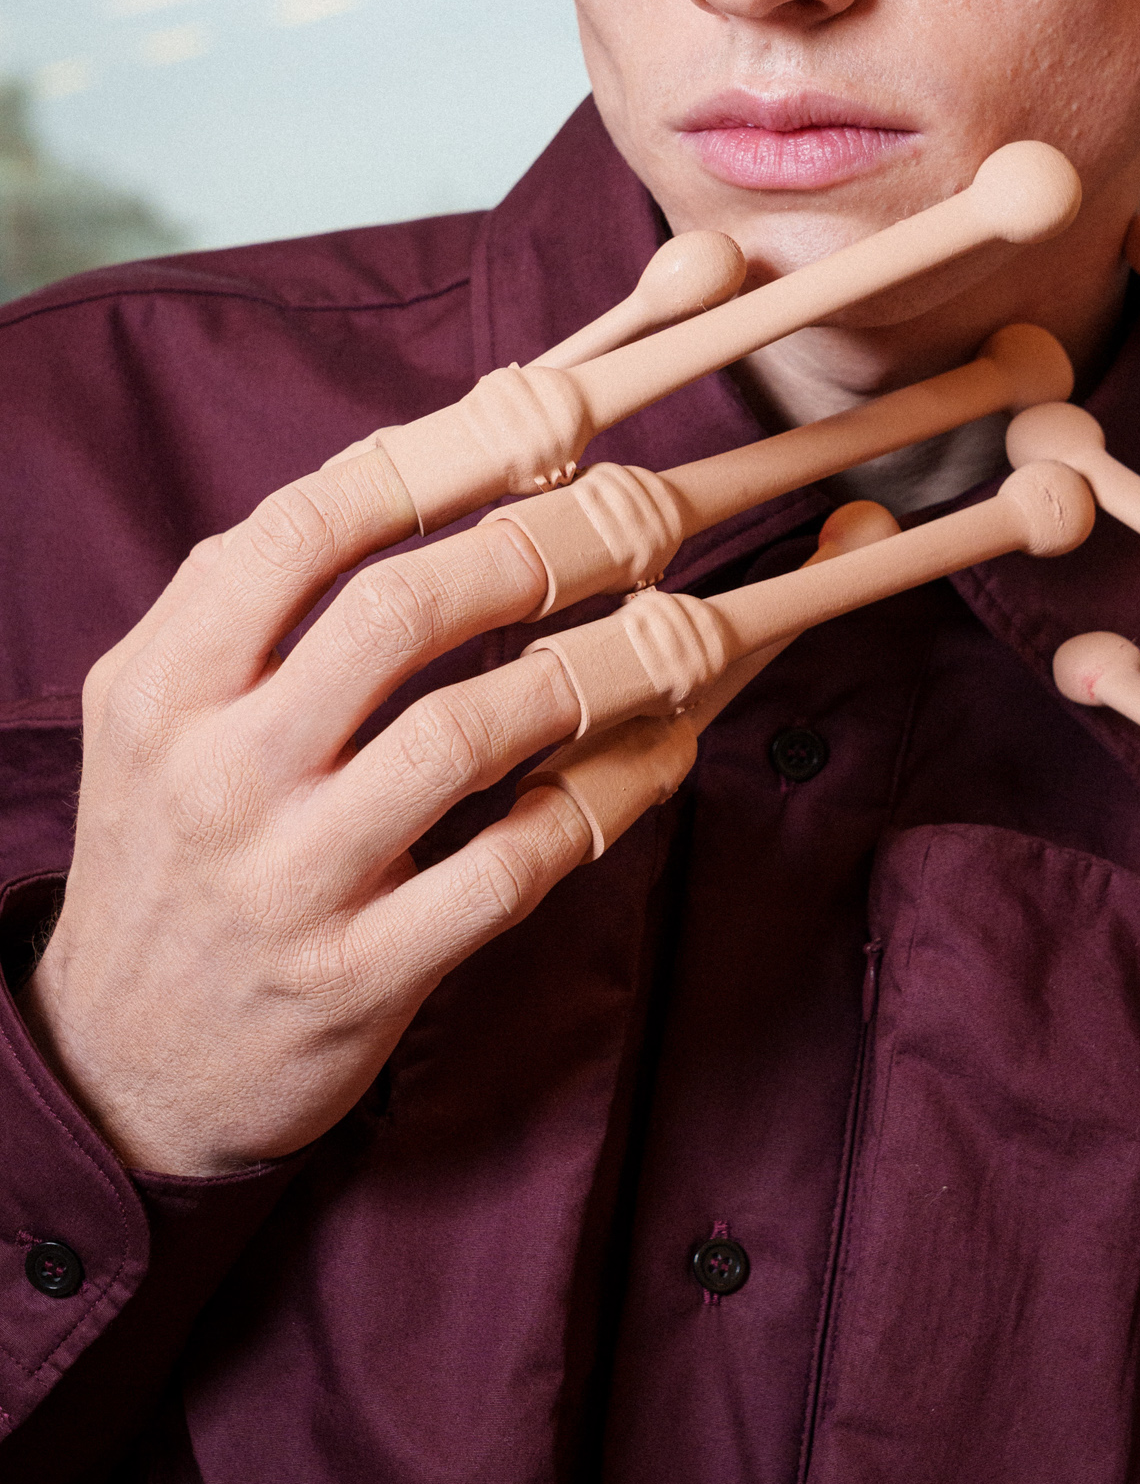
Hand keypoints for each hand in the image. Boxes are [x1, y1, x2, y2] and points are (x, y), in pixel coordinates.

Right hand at [21, 451, 595, 1175]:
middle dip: (541, 546)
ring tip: (677, 623)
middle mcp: (217, 772)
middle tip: (636, 517)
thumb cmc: (175, 846)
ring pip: (470, 732)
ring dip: (598, 663)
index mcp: (166, 683)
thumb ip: (260, 597)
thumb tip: (431, 457)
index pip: (310, 525)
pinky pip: (515, 863)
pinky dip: (608, 795)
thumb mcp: (164, 708)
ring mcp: (289, 881)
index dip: (446, 455)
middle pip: (401, 610)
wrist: (118, 1065)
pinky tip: (664, 751)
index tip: (552, 418)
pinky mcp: (361, 975)